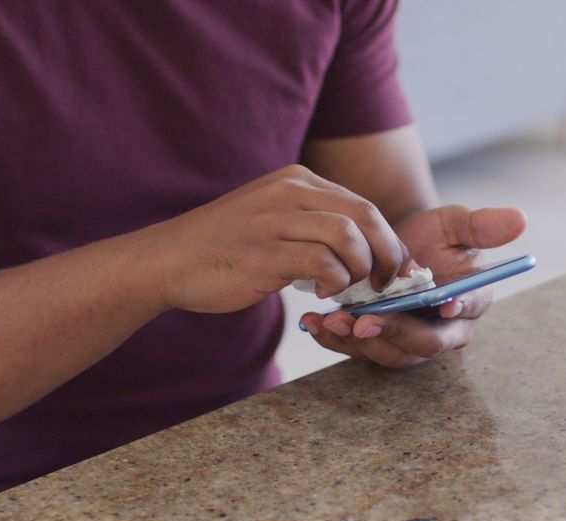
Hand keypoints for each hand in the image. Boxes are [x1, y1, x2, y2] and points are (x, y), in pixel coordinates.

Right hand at [148, 165, 407, 312]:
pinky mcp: (265, 251)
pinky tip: (322, 294)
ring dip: (360, 268)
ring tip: (350, 289)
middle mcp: (289, 192)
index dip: (388, 239)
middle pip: (365, 215)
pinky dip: (334, 282)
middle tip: (387, 283)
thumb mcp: (270, 216)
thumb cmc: (223, 246)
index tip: (397, 268)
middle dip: (387, 253)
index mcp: (296, 180)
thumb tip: (360, 246)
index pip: (362, 204)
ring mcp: (276, 220)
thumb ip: (311, 221)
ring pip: (348, 236)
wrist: (168, 260)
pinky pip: (322, 262)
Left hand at [300, 205, 526, 366]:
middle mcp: (442, 331)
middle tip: (363, 321)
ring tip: (330, 321)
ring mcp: (409, 341)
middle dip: (393, 333)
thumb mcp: (455, 224)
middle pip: (424, 343)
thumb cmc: (433, 235)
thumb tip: (521, 218)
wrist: (396, 243)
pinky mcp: (378, 343)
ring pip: (388, 351)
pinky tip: (313, 322)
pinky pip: (358, 348)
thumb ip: (482, 225)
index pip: (466, 312)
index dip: (456, 310)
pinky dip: (334, 338)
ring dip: (358, 341)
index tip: (443, 304)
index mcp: (470, 302)